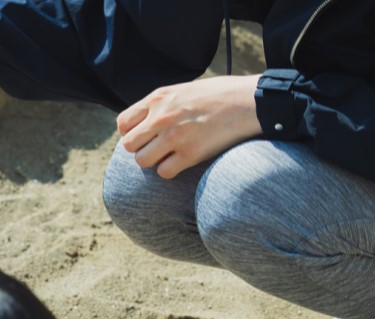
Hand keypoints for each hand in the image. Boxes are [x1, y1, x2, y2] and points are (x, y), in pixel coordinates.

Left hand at [118, 75, 262, 178]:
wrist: (252, 101)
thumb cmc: (221, 94)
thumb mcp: (183, 89)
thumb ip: (161, 104)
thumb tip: (145, 122)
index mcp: (159, 98)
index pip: (123, 123)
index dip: (130, 133)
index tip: (144, 136)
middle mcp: (162, 117)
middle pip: (129, 145)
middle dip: (141, 148)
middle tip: (158, 147)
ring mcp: (175, 136)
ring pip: (142, 161)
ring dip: (154, 161)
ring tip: (170, 155)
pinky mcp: (190, 153)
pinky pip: (164, 172)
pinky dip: (170, 171)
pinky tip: (183, 161)